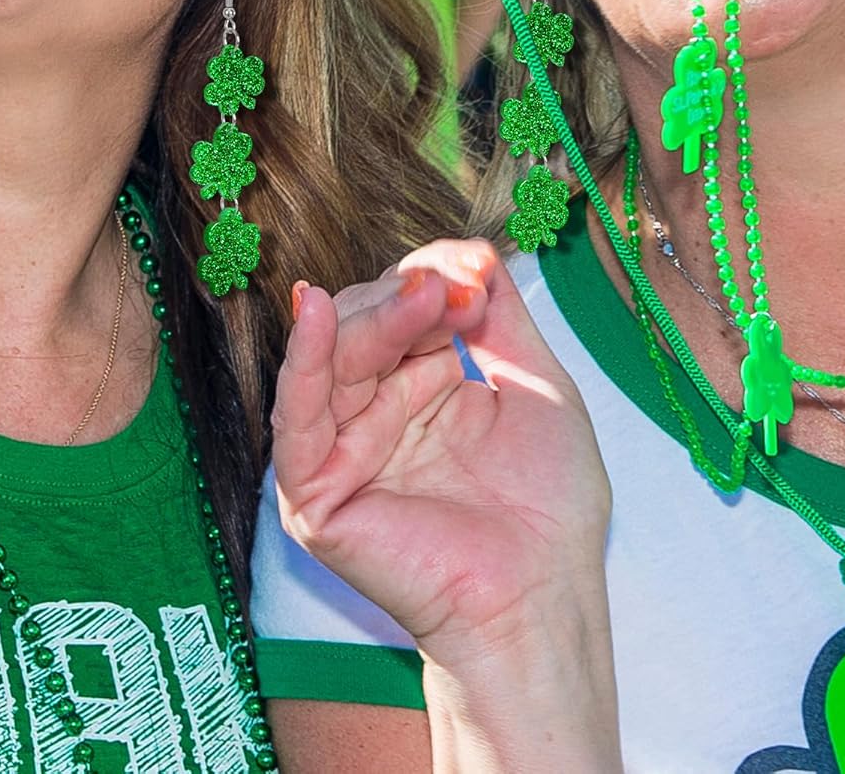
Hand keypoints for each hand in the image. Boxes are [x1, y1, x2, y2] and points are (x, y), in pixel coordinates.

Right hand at [274, 240, 612, 658]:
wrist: (546, 596)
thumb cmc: (549, 506)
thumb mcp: (534, 382)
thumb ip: (497, 313)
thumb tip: (466, 248)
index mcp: (419, 386)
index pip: (399, 309)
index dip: (431, 281)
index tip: (475, 277)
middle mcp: (372, 413)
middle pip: (360, 324)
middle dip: (405, 297)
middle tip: (452, 292)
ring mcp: (339, 452)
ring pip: (330, 358)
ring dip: (373, 317)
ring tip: (424, 299)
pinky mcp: (314, 495)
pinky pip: (295, 420)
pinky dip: (303, 362)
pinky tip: (318, 314)